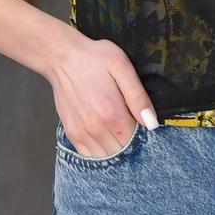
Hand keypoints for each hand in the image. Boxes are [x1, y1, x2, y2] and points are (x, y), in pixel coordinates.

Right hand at [44, 25, 159, 156]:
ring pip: (106, 157)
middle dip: (131, 144)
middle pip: (122, 153)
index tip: (142, 123)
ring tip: (118, 130)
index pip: (137, 142)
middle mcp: (96, 129)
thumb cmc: (94, 58)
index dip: (144, 135)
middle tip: (131, 124)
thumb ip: (138, 97)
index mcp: (113, 115)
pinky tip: (105, 137)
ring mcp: (82, 133)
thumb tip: (152, 123)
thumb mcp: (122, 67)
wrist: (62, 57)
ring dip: (116, 150)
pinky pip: (89, 155)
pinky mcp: (72, 133)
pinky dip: (100, 152)